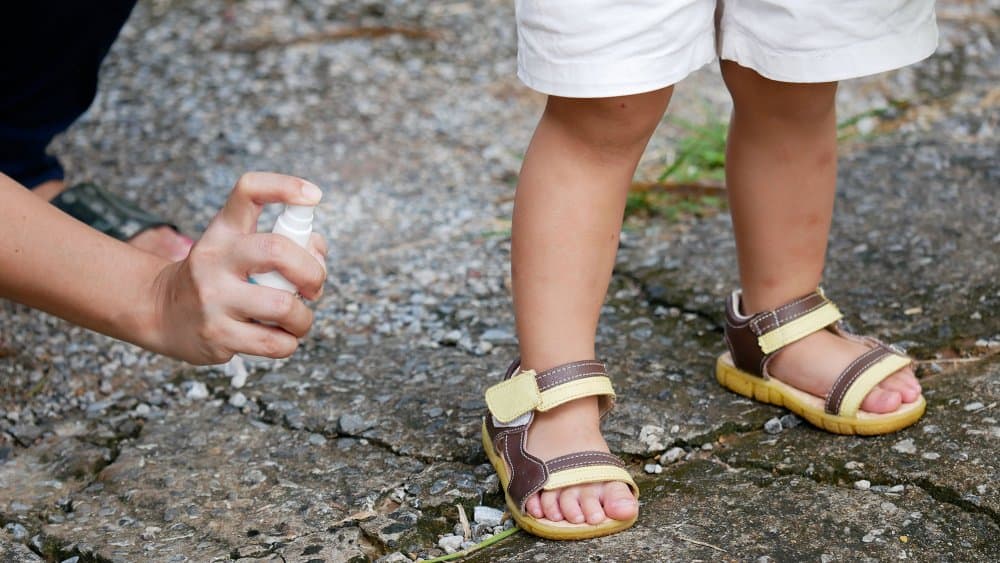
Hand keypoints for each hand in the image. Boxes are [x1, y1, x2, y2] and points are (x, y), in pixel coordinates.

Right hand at [149, 172, 327, 363]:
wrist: (162, 313)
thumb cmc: (217, 278)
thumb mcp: (236, 248)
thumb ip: (282, 242)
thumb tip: (318, 254)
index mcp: (224, 231)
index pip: (249, 191)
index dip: (285, 186)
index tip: (313, 196)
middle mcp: (216, 259)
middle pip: (277, 250)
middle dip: (312, 272)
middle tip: (314, 287)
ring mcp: (214, 298)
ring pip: (283, 306)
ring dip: (304, 317)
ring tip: (297, 319)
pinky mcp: (218, 335)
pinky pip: (274, 342)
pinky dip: (289, 342)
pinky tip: (279, 336)